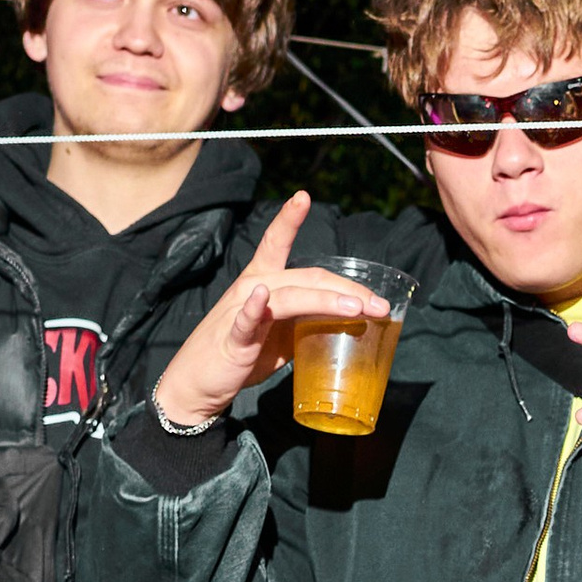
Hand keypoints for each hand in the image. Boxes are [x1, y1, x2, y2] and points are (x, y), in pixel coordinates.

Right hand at [147, 192, 393, 425]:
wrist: (200, 384)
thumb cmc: (242, 355)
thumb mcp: (282, 334)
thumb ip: (308, 320)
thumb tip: (347, 320)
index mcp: (264, 282)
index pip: (278, 243)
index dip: (289, 218)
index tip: (303, 196)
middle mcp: (254, 287)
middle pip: (307, 277)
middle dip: (347, 288)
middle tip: (380, 305)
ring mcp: (242, 310)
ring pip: (289, 296)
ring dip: (324, 299)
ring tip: (356, 308)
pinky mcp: (234, 339)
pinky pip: (246, 320)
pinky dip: (254, 309)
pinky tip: (263, 298)